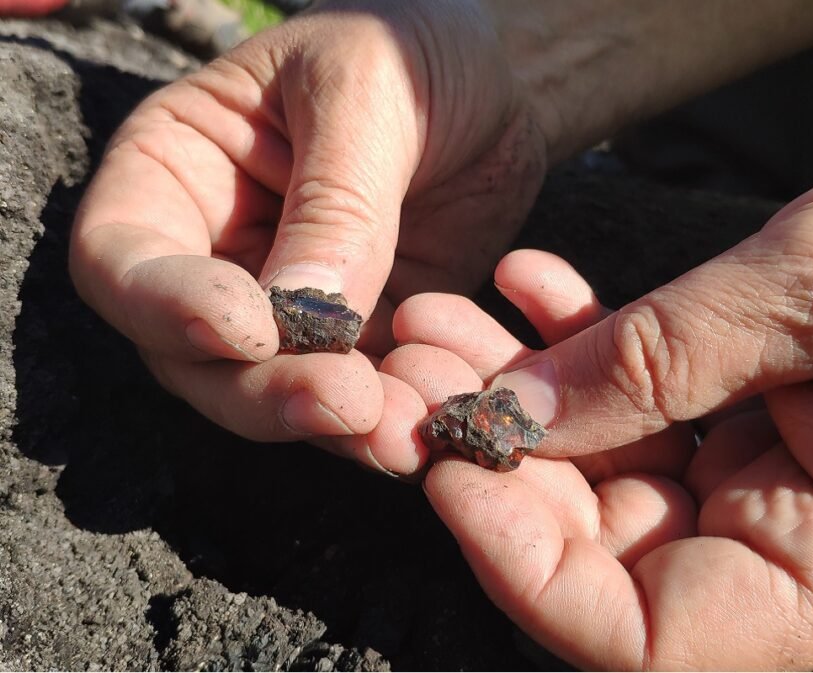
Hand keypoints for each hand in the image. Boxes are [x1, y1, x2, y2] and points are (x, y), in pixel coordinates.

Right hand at [69, 1, 545, 472]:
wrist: (492, 81)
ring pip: (277, 392)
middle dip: (263, 389)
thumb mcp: (367, 90)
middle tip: (344, 400)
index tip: (246, 328)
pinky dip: (391, 417)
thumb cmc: (407, 49)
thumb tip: (300, 313)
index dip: (168, 307)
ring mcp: (288, 307)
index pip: (123, 259)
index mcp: (177, 170)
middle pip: (194, 355)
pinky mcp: (362, 340)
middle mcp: (217, 253)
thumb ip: (335, 198)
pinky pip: (361, 395)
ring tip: (398, 428)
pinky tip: (434, 420)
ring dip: (332, 421)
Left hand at [382, 146, 812, 667]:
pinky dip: (575, 346)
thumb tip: (517, 414)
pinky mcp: (732, 420)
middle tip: (411, 372)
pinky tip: (525, 285)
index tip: (454, 476)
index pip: (652, 642)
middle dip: (493, 461)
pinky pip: (631, 402)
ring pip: (596, 469)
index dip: (532, 574)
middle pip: (600, 552)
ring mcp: (752, 482)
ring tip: (438, 320)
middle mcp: (787, 545)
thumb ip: (664, 356)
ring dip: (513, 392)